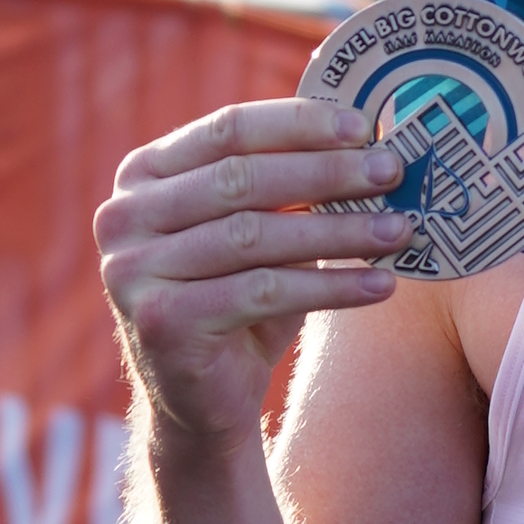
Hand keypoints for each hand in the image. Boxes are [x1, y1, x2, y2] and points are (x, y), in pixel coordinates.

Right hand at [96, 97, 407, 448]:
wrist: (203, 398)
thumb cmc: (241, 299)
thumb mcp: (262, 231)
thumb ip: (292, 185)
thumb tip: (372, 144)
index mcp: (144, 174)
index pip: (228, 129)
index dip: (300, 124)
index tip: (365, 127)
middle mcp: (124, 216)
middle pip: (242, 179)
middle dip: (327, 172)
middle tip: (391, 172)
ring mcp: (133, 270)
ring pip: (255, 235)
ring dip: (338, 231)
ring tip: (398, 229)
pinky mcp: (162, 321)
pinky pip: (263, 292)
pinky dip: (330, 287)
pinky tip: (380, 284)